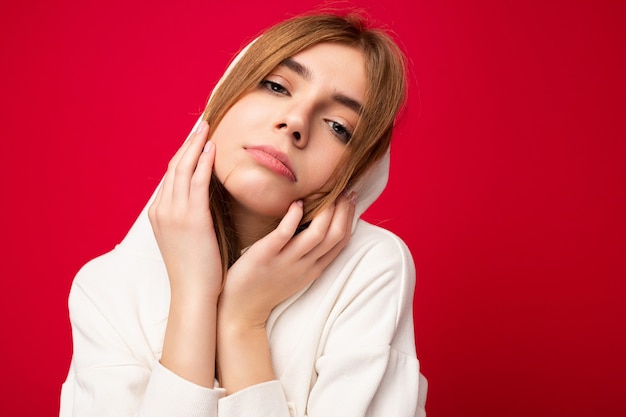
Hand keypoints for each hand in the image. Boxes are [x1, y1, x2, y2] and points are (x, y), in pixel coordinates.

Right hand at [148, 121, 221, 299]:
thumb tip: (205, 202)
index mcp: (159, 214)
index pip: (170, 176)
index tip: (196, 138)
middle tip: (202, 124)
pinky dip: (203, 163)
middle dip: (188, 143)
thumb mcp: (187, 239)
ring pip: (182, 169)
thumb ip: (191, 216)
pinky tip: (213, 149)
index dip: (183, 154)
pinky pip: (196, 182)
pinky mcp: (190, 218)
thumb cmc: (196, 269)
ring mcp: (173, 213)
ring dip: (195, 145)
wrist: (193, 293)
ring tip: (207, 128)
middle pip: (174, 167)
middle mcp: (162, 210)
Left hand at [218, 192, 356, 328]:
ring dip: (325, 212)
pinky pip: (284, 235)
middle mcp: (304, 265)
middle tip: (345, 190)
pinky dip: (293, 218)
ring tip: (326, 193)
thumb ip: (308, 254)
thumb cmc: (266, 286)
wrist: (241, 310)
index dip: (350, 218)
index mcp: (313, 268)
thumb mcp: (296, 273)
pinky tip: (297, 203)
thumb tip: (317, 228)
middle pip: (334, 236)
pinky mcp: (265, 256)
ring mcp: (285, 261)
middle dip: (344, 211)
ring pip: (316, 235)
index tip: (351, 198)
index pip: (341, 241)